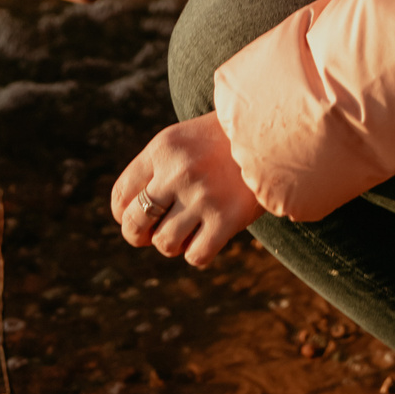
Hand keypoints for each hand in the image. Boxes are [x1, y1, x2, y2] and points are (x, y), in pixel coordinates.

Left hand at [111, 112, 263, 267]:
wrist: (273, 137)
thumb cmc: (222, 144)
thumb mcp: (181, 143)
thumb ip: (154, 172)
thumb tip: (129, 221)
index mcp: (162, 149)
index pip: (121, 194)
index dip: (123, 214)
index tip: (134, 217)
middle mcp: (178, 172)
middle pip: (134, 222)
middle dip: (137, 236)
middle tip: (149, 235)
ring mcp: (203, 196)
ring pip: (164, 243)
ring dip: (172, 244)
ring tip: (187, 231)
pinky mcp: (228, 218)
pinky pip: (196, 256)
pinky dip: (197, 254)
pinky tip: (207, 239)